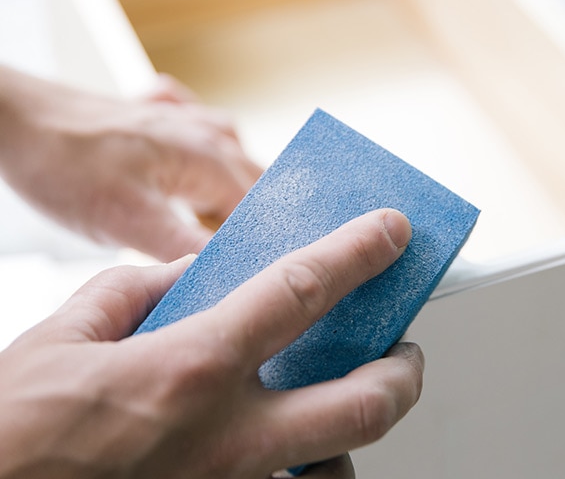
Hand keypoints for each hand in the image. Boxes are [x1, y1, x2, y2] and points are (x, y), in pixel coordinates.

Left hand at [0, 66, 261, 259]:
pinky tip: (199, 174)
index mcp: (209, 159)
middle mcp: (208, 135)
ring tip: (224, 226)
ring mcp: (187, 121)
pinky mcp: (164, 119)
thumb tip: (230, 272)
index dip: (261, 245)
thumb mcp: (128, 220)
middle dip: (254, 221)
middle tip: (240, 257)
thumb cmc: (66, 164)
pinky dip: (214, 160)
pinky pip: (210, 136)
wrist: (17, 119)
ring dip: (238, 193)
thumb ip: (186, 247)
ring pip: (236, 161)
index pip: (261, 212)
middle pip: (256, 186)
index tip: (257, 271)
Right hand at [0, 209, 423, 477]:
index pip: (301, 290)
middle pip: (360, 400)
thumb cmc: (14, 429)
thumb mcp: (70, 332)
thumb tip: (191, 274)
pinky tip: (298, 451)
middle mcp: (222, 435)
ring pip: (338, 467)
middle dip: (402, 369)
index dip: (356, 251)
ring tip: (351, 397)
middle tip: (405, 348)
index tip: (391, 231)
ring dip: (358, 427)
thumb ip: (140, 289)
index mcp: (189, 365)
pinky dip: (311, 471)